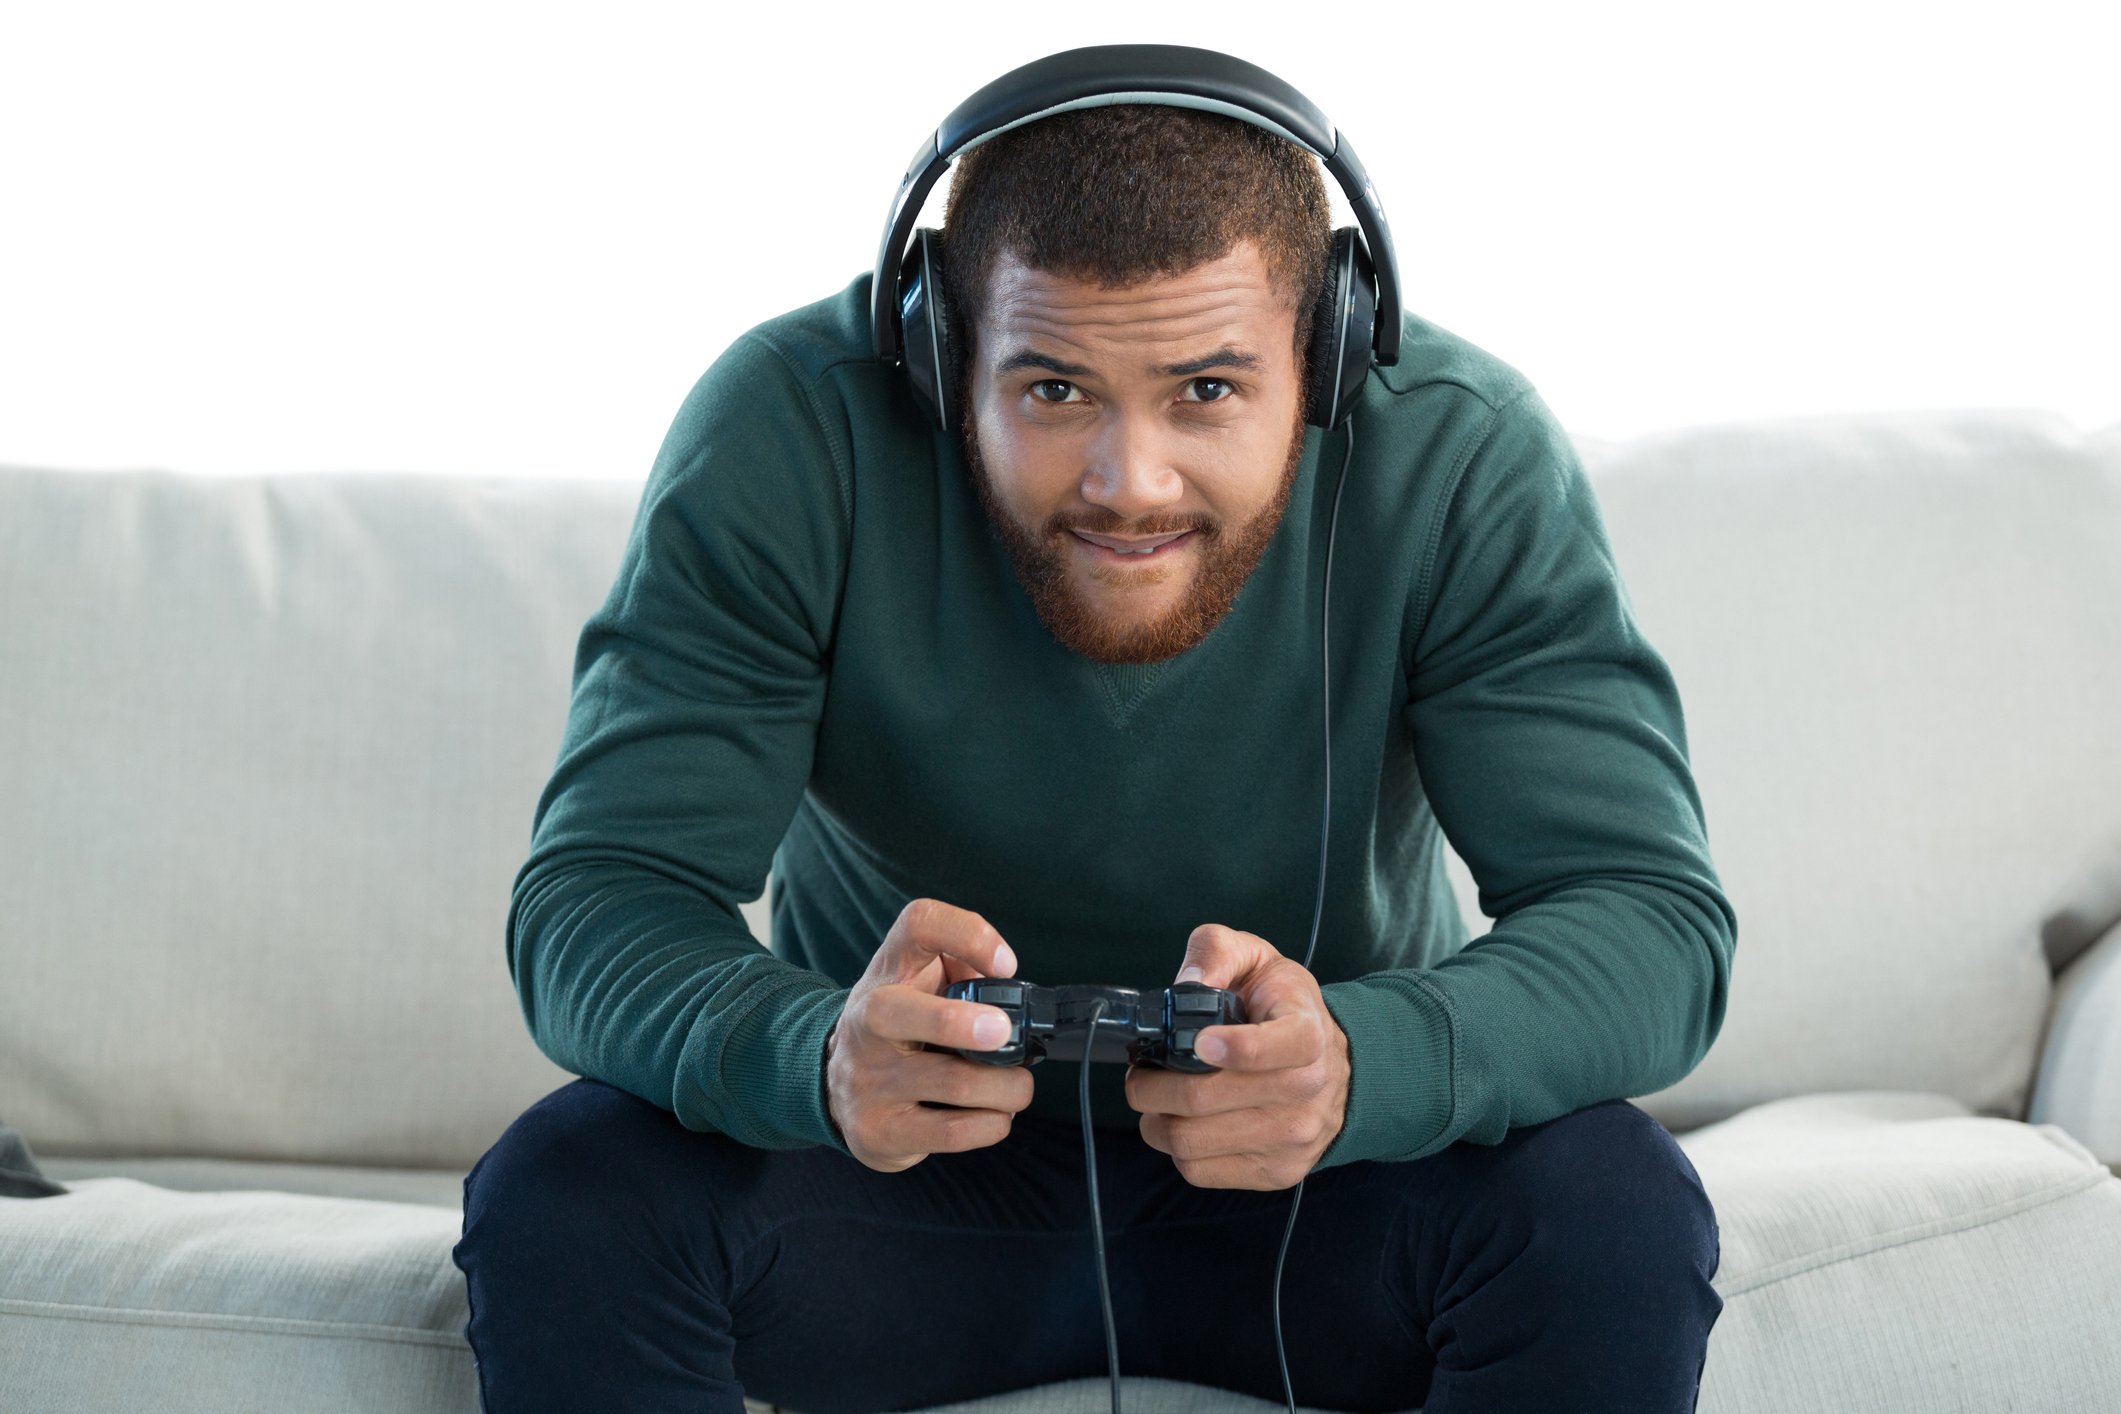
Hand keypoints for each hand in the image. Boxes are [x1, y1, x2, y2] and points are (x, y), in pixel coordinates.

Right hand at [823, 898, 1034, 1172]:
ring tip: (1016, 1086)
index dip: (967, 935)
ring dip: (1008, 1087)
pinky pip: (952, 1132)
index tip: (1005, 965)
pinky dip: (993, 1123)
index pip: (918, 924)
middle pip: (897, 1012)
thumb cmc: (903, 1025)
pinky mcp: (878, 1130)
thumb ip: (966, 973)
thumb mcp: (924, 983)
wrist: (835, 1082)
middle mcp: (867, 1019)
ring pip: (952, 1083)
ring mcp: (867, 1078)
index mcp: (890, 969)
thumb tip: (1014, 994)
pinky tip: (995, 1114)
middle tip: (1003, 1033)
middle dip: (959, 1024)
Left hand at [1124, 924, 1351, 1189]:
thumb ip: (1216, 951)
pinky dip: (1176, 1148)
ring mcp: (1293, 1137)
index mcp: (1306, 1033)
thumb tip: (1186, 983)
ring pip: (1191, 1141)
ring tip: (1157, 1098)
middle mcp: (1308, 1090)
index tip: (1199, 1041)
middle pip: (1204, 1099)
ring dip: (1156, 1119)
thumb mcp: (1257, 959)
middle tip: (1140, 1072)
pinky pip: (1198, 1170)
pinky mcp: (1276, 1171)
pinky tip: (1185, 1123)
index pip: (1271, 1047)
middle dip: (1152, 1085)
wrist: (1336, 1067)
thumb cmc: (1284, 1010)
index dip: (1230, 1047)